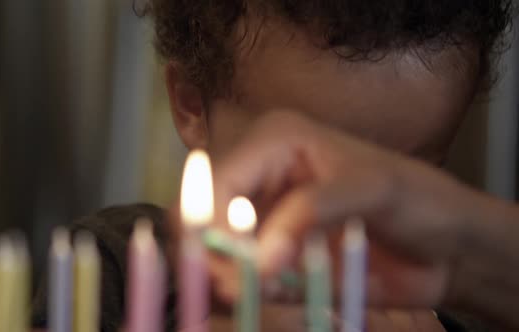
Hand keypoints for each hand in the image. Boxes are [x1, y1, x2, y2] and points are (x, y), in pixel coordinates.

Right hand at [207, 110, 518, 325]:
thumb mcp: (373, 190)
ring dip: (237, 280)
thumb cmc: (419, 200)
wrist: (447, 245)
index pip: (219, 180)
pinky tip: (284, 295)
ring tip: (271, 293)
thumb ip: (313, 210)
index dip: (214, 224)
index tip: (237, 268)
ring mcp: (267, 219)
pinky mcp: (277, 255)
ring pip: (220, 253)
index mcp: (275, 141)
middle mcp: (261, 177)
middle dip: (219, 256)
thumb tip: (259, 258)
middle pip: (207, 218)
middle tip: (243, 291)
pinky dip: (258, 293)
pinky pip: (248, 277)